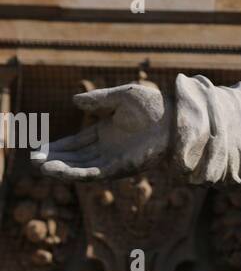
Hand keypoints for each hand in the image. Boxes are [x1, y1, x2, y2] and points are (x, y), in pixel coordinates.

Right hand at [35, 82, 171, 180]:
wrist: (175, 118)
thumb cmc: (154, 106)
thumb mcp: (121, 96)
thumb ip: (99, 100)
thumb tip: (75, 101)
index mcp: (107, 133)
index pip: (77, 143)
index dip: (58, 147)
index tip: (40, 149)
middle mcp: (109, 148)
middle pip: (76, 157)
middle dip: (55, 160)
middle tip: (35, 161)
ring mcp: (116, 159)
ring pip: (82, 168)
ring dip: (62, 169)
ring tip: (42, 168)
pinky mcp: (123, 167)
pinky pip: (95, 173)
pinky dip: (77, 173)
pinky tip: (60, 172)